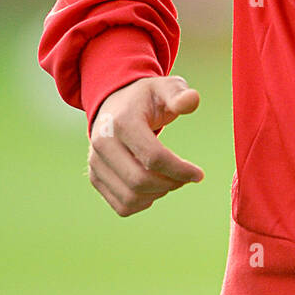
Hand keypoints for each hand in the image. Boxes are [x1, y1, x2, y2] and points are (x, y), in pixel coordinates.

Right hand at [87, 75, 203, 215]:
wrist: (116, 104)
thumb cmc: (147, 98)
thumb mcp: (165, 88)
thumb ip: (180, 94)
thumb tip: (192, 100)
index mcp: (122, 122)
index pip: (153, 158)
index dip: (180, 170)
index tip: (199, 174)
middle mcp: (102, 144)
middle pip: (140, 181)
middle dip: (170, 183)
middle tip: (186, 177)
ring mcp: (95, 162)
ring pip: (131, 198)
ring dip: (158, 194)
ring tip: (170, 179)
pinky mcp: (96, 177)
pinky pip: (122, 205)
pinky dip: (143, 203)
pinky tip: (155, 187)